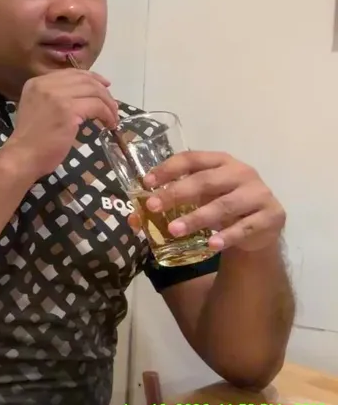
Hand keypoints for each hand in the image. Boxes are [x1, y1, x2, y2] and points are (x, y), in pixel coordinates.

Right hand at [6, 69, 118, 176]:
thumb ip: (53, 97)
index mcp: (36, 83)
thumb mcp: (38, 108)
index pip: (71, 73)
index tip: (105, 86)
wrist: (22, 156)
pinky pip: (97, 106)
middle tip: (112, 105)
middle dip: (103, 91)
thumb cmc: (31, 139)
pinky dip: (108, 114)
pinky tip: (109, 124)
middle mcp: (46, 85)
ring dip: (108, 104)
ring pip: (93, 91)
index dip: (92, 77)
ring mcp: (57, 96)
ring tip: (112, 117)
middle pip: (84, 79)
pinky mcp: (68, 110)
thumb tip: (82, 95)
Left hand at [133, 152, 284, 252]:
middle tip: (153, 207)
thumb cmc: (220, 205)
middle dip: (176, 193)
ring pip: (224, 205)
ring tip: (174, 230)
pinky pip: (246, 227)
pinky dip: (228, 236)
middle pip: (205, 180)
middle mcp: (242, 172)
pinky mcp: (271, 216)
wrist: (259, 227)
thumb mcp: (196, 200)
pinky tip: (211, 245)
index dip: (169, 168)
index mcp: (220, 161)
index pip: (192, 158)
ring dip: (197, 218)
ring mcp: (259, 194)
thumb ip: (169, 204)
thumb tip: (133, 218)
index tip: (147, 183)